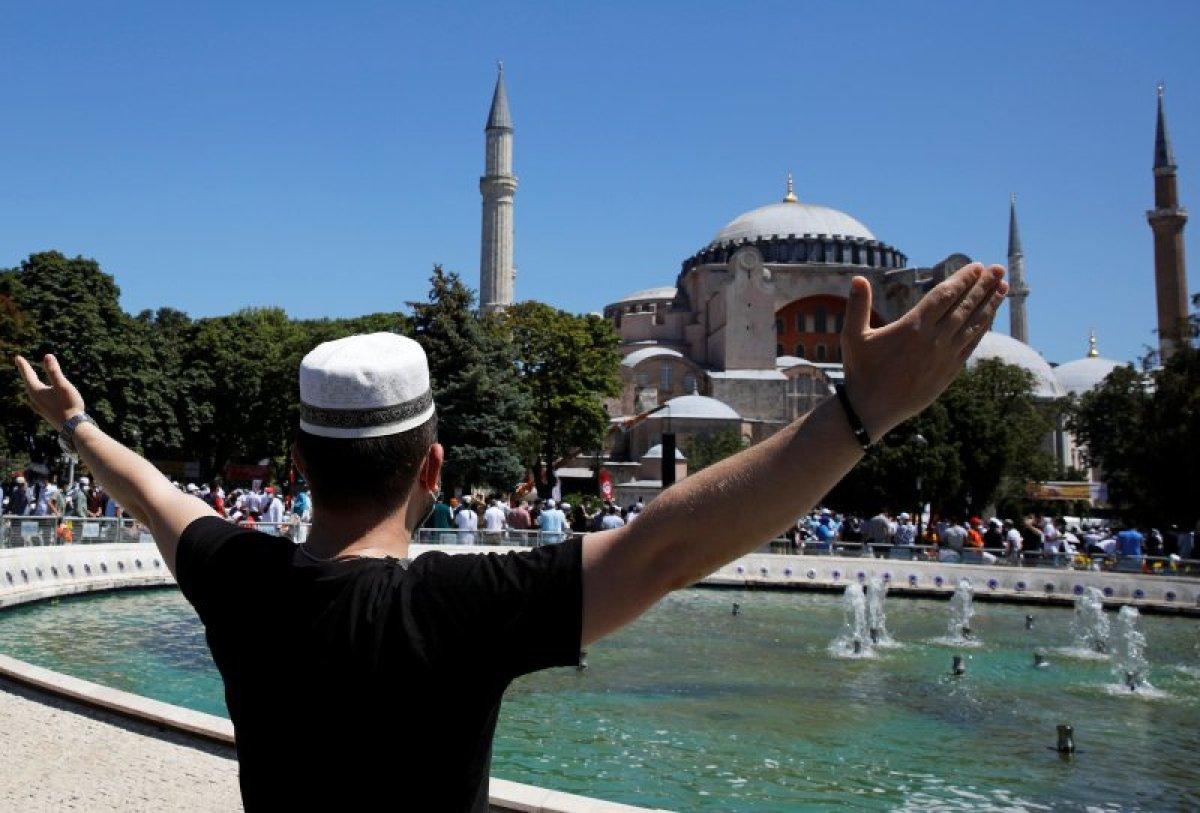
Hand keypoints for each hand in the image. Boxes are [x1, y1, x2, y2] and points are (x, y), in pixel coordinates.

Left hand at [14, 354, 85, 431]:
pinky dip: (38, 393)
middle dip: (27, 373)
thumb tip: (47, 356)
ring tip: (32, 380)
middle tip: (23, 365)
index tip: (17, 357)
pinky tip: (40, 398)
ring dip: (32, 384)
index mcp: (36, 391)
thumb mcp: (62, 385)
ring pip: (33, 392)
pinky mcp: (45, 413)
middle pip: (29, 383)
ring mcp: (39, 407)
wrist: (73, 428)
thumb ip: (54, 371)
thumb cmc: (69, 405)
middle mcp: (34, 399)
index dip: (23, 365)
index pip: (28, 374)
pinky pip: (37, 399)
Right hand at [840, 262, 1006, 439]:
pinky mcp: (949, 372)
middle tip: (998, 270)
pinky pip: (971, 344)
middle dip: (984, 286)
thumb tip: (858, 278)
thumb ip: (857, 306)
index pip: (944, 295)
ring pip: (973, 325)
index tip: (977, 267)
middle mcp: (933, 339)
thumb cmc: (861, 371)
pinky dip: (982, 328)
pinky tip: (990, 318)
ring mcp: (944, 356)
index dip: (962, 279)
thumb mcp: (853, 336)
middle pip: (964, 306)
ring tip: (1003, 288)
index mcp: (912, 327)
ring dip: (990, 305)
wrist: (871, 410)